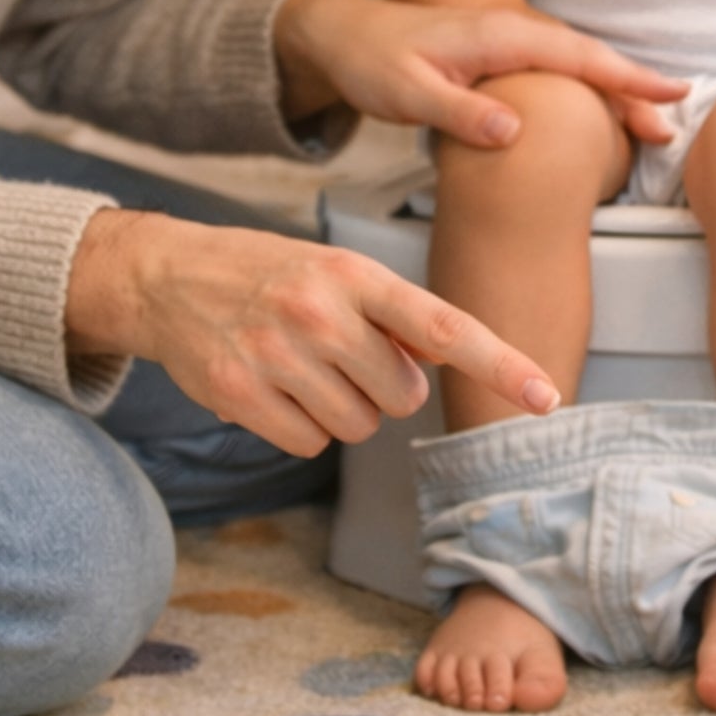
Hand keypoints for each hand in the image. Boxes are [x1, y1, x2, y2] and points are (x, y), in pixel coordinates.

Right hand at [68, 212, 561, 456]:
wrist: (169, 275)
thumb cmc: (272, 274)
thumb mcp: (339, 272)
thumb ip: (396, 315)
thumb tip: (441, 362)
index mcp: (356, 275)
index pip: (446, 327)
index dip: (501, 364)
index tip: (546, 395)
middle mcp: (320, 312)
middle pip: (402, 396)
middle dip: (384, 388)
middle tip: (343, 356)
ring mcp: (277, 354)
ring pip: (357, 426)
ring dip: (342, 409)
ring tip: (304, 367)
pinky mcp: (240, 392)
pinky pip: (309, 443)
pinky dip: (301, 427)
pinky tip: (276, 388)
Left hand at [275, 0, 686, 148]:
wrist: (342, 35)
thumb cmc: (372, 61)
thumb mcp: (408, 93)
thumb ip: (460, 112)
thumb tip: (514, 131)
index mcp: (499, 36)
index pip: (578, 57)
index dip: (626, 79)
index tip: (668, 95)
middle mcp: (512, 32)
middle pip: (589, 61)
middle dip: (633, 91)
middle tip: (672, 127)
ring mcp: (508, 42)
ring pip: (577, 65)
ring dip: (615, 91)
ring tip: (652, 125)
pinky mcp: (501, 56)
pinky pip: (557, 70)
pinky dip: (587, 88)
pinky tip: (599, 111)